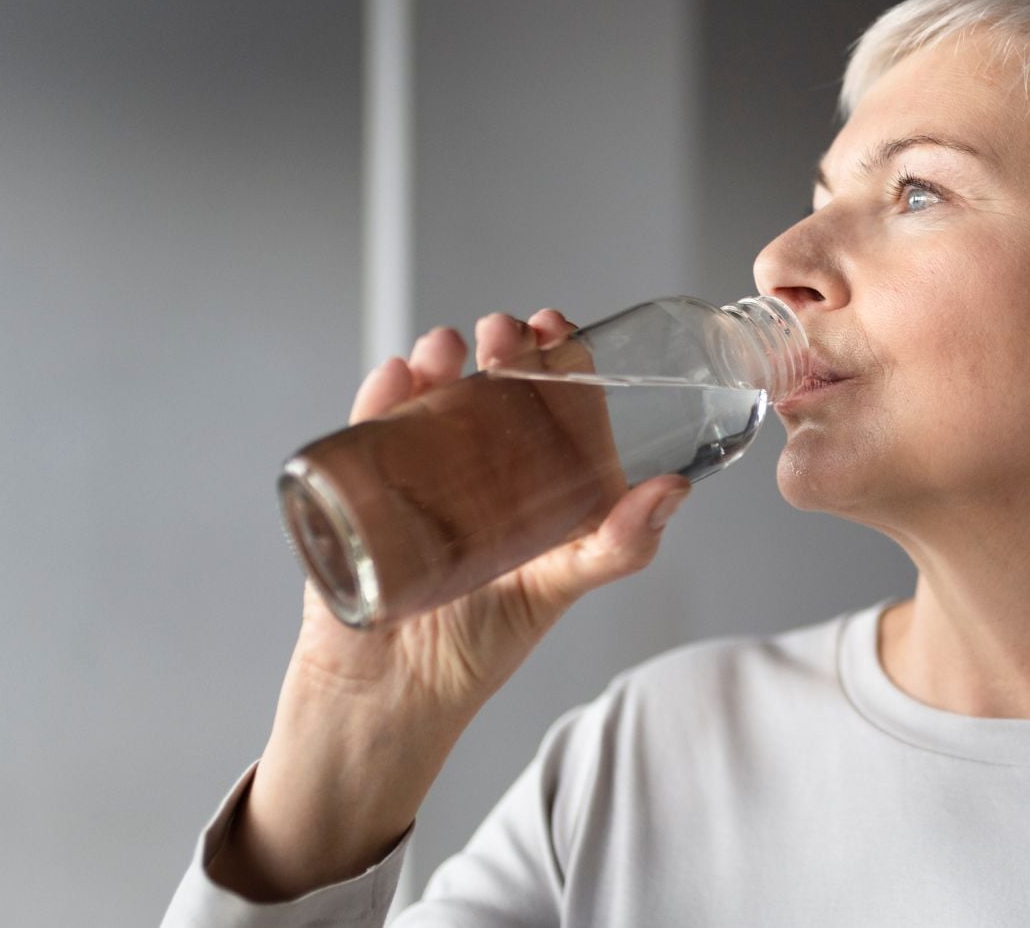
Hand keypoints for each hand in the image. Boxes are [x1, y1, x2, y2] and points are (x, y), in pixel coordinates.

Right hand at [291, 307, 691, 714]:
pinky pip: (364, 432)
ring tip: (447, 349)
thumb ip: (618, 544)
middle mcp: (471, 467)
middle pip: (487, 385)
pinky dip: (379, 397)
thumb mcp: (562, 585)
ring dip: (435, 358)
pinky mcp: (356, 493)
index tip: (560, 330)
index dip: (554, 357)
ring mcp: (412, 474)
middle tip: (505, 336)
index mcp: (528, 478)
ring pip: (425, 396)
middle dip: (498, 348)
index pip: (545, 398)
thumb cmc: (481, 644)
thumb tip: (673, 490)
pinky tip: (396, 378)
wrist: (394, 699)